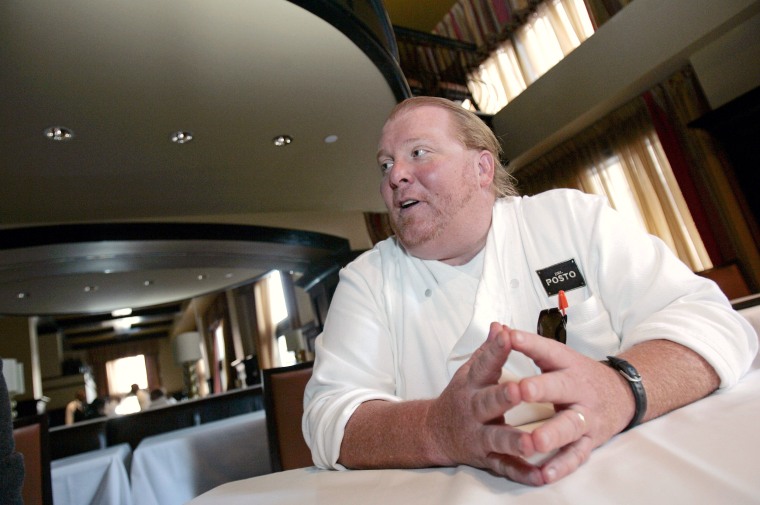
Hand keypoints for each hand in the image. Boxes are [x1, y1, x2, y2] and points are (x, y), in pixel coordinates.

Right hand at [425, 322, 543, 484]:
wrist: (435, 432)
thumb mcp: (470, 372)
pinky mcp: (486, 458)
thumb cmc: (461, 397)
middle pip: (488, 403)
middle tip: (519, 391)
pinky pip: (505, 467)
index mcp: (472, 385)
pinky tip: (538, 476)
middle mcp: (473, 410)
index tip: (506, 335)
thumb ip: (488, 352)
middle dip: (503, 397)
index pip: (483, 364)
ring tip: (532, 442)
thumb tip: (499, 325)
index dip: (495, 349)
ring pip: (498, 439)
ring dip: (515, 440)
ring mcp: (479, 435)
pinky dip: (522, 473)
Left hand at [507, 327, 633, 483]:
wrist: (623, 394)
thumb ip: (529, 347)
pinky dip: (561, 465)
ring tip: (535, 441)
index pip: (548, 350)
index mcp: (567, 364)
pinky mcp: (589, 440)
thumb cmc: (578, 375)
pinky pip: (575, 455)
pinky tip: (545, 474)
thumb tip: (499, 328)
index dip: (529, 343)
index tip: (510, 337)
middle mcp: (578, 388)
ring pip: (569, 425)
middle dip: (540, 389)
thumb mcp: (558, 357)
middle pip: (560, 387)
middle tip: (520, 390)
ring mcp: (586, 416)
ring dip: (552, 434)